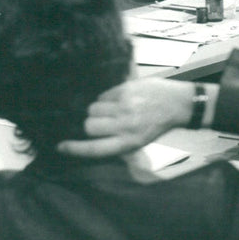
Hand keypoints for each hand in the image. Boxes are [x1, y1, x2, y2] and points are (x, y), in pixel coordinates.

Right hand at [57, 77, 196, 158]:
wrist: (178, 104)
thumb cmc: (156, 125)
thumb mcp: (139, 141)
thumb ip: (117, 142)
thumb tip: (89, 139)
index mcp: (128, 143)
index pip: (95, 149)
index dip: (75, 148)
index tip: (60, 146)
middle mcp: (125, 126)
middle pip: (89, 126)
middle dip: (90, 124)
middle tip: (102, 121)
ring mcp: (125, 106)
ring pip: (93, 108)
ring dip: (98, 109)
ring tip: (114, 109)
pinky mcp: (126, 90)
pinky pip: (103, 94)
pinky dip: (107, 97)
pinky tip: (120, 98)